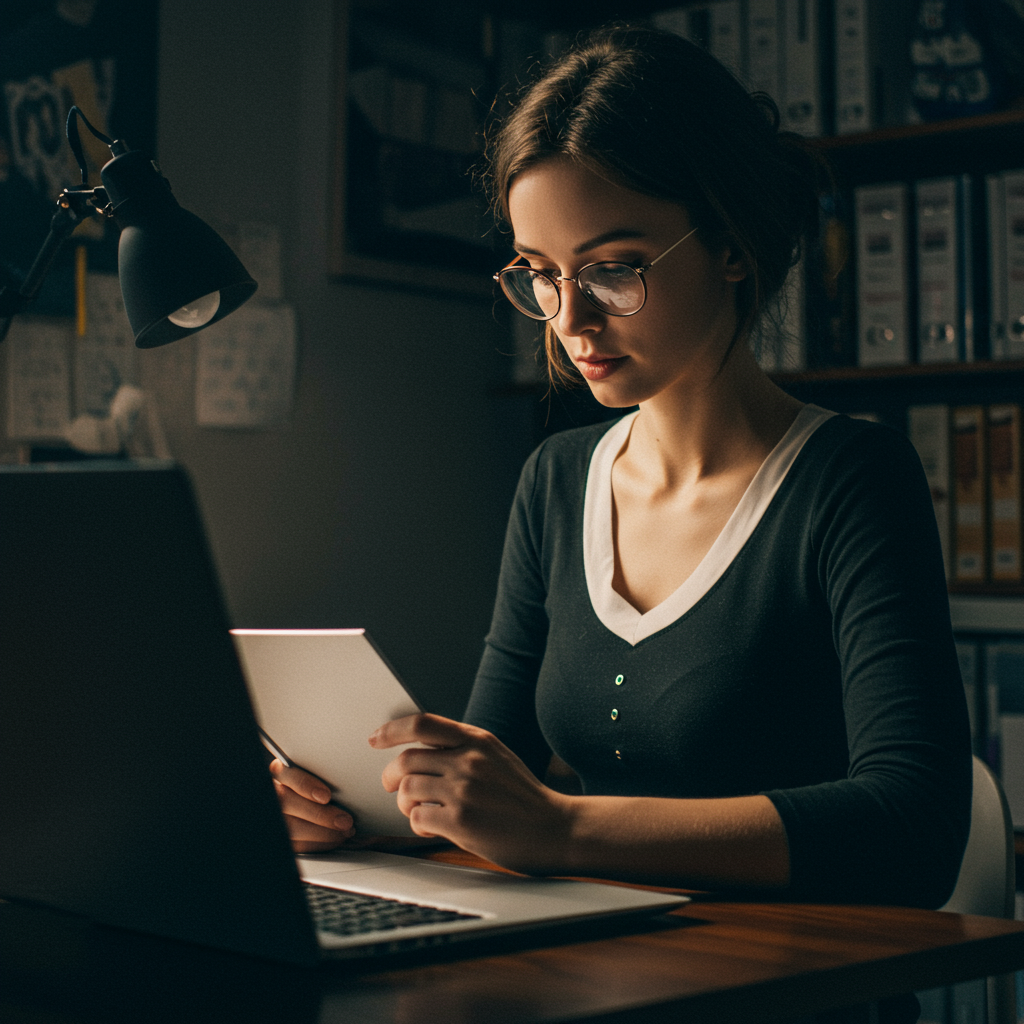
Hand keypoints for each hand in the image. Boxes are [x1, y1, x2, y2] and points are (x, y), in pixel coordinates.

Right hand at [269, 759, 355, 852]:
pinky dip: (319, 844)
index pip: (287, 775)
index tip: (326, 796)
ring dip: (324, 833)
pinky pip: (297, 845)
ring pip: (292, 829)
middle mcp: (273, 794)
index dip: (305, 785)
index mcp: (280, 772)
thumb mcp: (318, 775)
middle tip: (345, 821)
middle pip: (289, 805)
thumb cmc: (317, 784)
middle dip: (321, 815)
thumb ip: (324, 775)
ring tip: (346, 832)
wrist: (302, 803)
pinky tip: (336, 840)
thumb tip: (347, 783)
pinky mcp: (281, 838)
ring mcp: (273, 818)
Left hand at [372, 714, 573, 873]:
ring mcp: (464, 790)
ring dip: (405, 804)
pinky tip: (433, 828)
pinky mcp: (461, 821)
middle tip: (393, 787)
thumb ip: (464, 748)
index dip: (392, 730)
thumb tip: (421, 748)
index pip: (422, 724)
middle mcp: (469, 760)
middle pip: (406, 760)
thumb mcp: (497, 756)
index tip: (375, 739)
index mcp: (477, 740)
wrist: (556, 828)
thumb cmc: (524, 796)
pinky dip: (418, 825)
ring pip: (407, 790)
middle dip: (391, 776)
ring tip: (419, 811)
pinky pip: (417, 818)